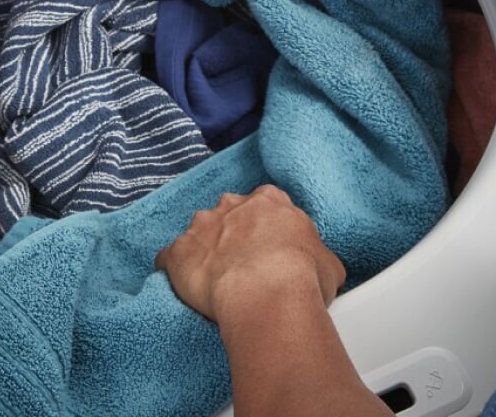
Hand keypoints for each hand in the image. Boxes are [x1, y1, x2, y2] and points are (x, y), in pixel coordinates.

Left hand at [154, 184, 345, 322]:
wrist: (268, 293)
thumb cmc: (302, 277)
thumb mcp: (328, 262)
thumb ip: (317, 255)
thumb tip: (321, 267)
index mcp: (269, 202)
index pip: (264, 204)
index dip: (264, 228)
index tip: (268, 248)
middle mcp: (231, 205)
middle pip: (227, 214)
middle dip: (231, 236)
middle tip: (244, 268)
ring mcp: (200, 226)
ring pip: (197, 235)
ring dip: (203, 253)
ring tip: (215, 282)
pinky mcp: (177, 252)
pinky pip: (167, 259)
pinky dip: (173, 272)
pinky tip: (182, 288)